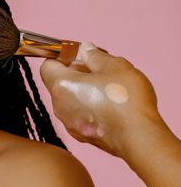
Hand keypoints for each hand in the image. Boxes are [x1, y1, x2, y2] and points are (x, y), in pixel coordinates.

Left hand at [40, 42, 162, 156]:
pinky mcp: (82, 135)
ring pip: (71, 99)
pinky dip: (91, 107)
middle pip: (60, 82)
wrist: (139, 138)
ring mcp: (69, 123)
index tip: (83, 56)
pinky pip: (81, 114)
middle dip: (78, 72)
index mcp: (61, 85)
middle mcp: (59, 106)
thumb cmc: (125, 100)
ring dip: (86, 90)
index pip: (48, 65)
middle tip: (103, 70)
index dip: (64, 57)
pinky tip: (112, 106)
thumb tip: (84, 49)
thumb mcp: (114, 66)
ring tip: (111, 88)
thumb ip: (95, 55)